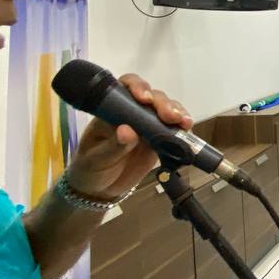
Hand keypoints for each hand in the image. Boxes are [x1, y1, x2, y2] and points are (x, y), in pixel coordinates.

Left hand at [65, 73, 189, 200]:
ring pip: (166, 110)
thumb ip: (112, 146)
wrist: (100, 190)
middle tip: (170, 116)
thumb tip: (128, 131)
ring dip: (177, 113)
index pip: (125, 88)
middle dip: (163, 103)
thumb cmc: (91, 169)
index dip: (137, 87)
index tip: (144, 98)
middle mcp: (132, 113)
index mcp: (111, 111)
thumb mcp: (96, 159)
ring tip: (184, 123)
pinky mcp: (160, 140)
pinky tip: (187, 131)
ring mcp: (148, 126)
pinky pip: (174, 130)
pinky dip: (182, 129)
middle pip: (152, 97)